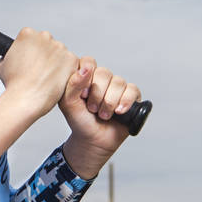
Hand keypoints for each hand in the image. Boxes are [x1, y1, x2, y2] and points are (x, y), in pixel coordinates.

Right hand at [0, 28, 77, 118]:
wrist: (26, 98)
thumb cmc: (15, 84)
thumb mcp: (2, 64)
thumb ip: (9, 55)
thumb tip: (12, 55)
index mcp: (27, 34)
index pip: (32, 37)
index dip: (30, 50)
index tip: (30, 59)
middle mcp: (45, 37)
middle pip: (47, 43)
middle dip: (44, 54)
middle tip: (38, 69)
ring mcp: (60, 47)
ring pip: (60, 53)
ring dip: (56, 62)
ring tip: (46, 76)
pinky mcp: (71, 59)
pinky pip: (70, 63)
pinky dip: (65, 71)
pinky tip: (55, 79)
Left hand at [59, 57, 140, 177]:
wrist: (93, 140)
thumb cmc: (80, 121)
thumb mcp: (68, 103)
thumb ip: (72, 84)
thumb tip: (85, 69)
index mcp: (86, 76)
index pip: (89, 62)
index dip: (87, 77)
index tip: (83, 94)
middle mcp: (102, 78)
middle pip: (104, 73)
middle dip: (97, 95)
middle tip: (92, 109)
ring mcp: (117, 86)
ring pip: (119, 82)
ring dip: (109, 102)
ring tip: (103, 115)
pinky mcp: (131, 96)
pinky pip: (133, 90)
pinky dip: (125, 101)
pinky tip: (119, 112)